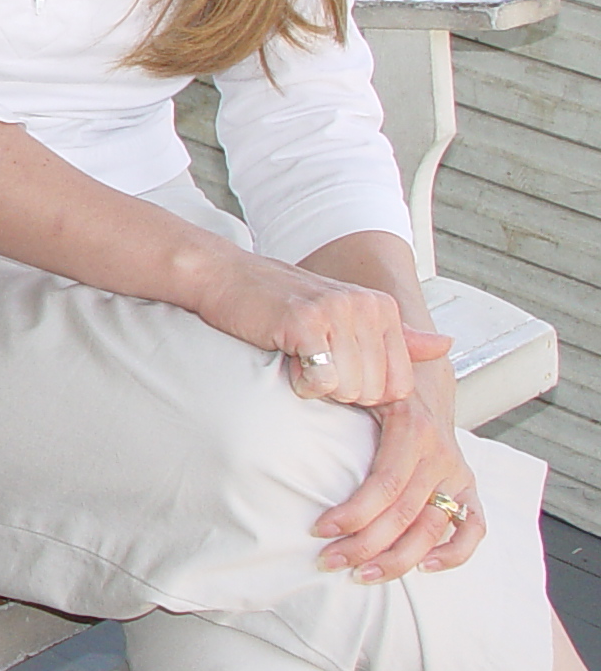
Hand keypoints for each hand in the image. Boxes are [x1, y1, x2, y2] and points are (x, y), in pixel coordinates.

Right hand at [190, 248, 447, 405]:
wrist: (224, 277)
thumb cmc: (281, 303)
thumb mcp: (346, 317)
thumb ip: (398, 336)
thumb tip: (445, 345)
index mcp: (382, 308)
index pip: (399, 385)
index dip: (363, 391)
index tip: (334, 367)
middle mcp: (367, 306)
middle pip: (374, 393)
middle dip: (340, 391)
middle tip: (312, 360)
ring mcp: (338, 312)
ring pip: (349, 390)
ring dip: (319, 387)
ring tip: (299, 355)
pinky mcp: (307, 323)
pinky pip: (321, 381)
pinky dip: (300, 382)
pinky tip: (287, 357)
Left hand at [314, 380, 483, 580]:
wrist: (426, 378)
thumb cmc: (380, 382)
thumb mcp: (361, 376)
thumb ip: (339, 380)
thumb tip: (310, 381)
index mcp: (413, 428)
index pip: (384, 485)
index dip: (353, 512)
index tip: (319, 529)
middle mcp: (440, 455)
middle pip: (404, 514)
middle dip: (363, 545)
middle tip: (328, 561)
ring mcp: (457, 474)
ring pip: (433, 528)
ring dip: (398, 559)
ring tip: (362, 575)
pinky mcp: (468, 488)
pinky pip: (474, 527)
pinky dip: (456, 551)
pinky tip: (427, 566)